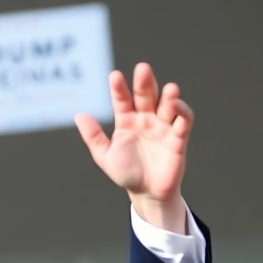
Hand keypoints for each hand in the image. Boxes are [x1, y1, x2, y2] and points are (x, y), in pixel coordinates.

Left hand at [75, 64, 192, 229]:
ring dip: (168, 96)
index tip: (114, 76)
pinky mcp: (178, 139)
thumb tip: (78, 115)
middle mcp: (146, 119)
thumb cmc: (126, 174)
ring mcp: (162, 127)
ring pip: (167, 105)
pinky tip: (177, 105)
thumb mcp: (105, 156)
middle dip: (144, 83)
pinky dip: (182, 112)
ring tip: (169, 88)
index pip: (122, 100)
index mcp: (126, 121)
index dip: (119, 89)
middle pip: (146, 96)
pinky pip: (183, 121)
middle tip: (142, 69)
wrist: (147, 194)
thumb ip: (93, 137)